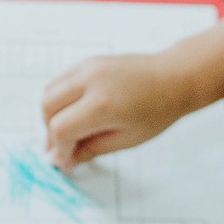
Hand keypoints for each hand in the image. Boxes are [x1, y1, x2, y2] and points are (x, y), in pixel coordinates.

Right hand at [40, 52, 199, 168]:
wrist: (175, 77)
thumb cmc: (159, 108)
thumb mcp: (126, 139)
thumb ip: (90, 149)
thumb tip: (65, 159)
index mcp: (102, 104)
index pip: (60, 129)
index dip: (59, 150)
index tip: (66, 162)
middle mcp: (91, 80)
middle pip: (47, 107)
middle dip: (50, 132)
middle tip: (64, 148)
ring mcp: (88, 66)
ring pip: (50, 91)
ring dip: (52, 114)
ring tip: (70, 132)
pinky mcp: (88, 61)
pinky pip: (61, 81)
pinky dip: (60, 99)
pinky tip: (75, 114)